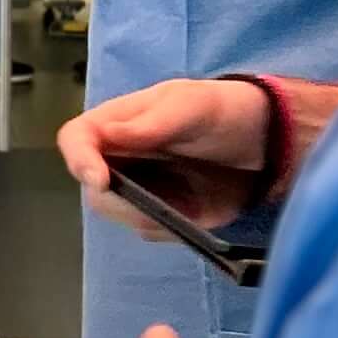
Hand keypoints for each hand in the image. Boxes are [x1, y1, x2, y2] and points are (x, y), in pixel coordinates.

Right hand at [58, 75, 267, 226]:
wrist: (262, 141)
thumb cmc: (220, 111)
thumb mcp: (191, 107)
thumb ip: (151, 123)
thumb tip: (107, 136)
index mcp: (115, 123)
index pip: (75, 140)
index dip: (79, 160)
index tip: (101, 182)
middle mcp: (117, 158)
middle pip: (93, 188)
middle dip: (123, 203)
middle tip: (164, 204)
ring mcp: (136, 188)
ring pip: (119, 215)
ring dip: (150, 217)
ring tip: (190, 205)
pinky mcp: (158, 212)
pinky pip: (149, 230)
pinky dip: (170, 227)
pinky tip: (196, 211)